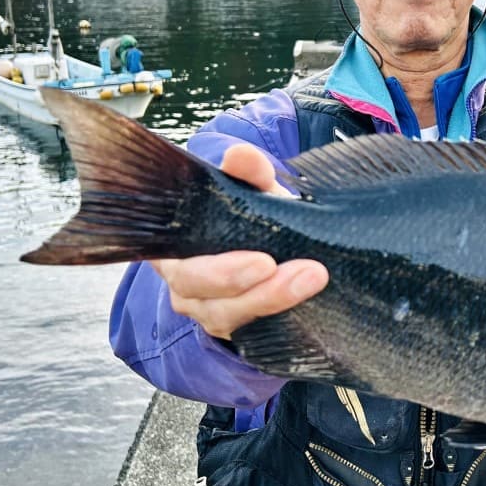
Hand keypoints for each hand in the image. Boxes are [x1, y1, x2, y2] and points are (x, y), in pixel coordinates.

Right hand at [153, 144, 328, 339]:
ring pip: (225, 315)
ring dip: (271, 298)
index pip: (173, 251)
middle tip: (293, 270)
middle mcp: (181, 280)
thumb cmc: (256, 217)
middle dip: (241, 281)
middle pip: (196, 287)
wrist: (278, 250)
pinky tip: (308, 304)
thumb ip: (250, 174)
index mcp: (174, 241)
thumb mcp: (256, 192)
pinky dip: (277, 316)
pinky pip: (247, 331)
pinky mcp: (230, 330)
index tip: (263, 260)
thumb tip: (241, 154)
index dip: (214, 265)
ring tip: (312, 278)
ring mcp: (204, 310)